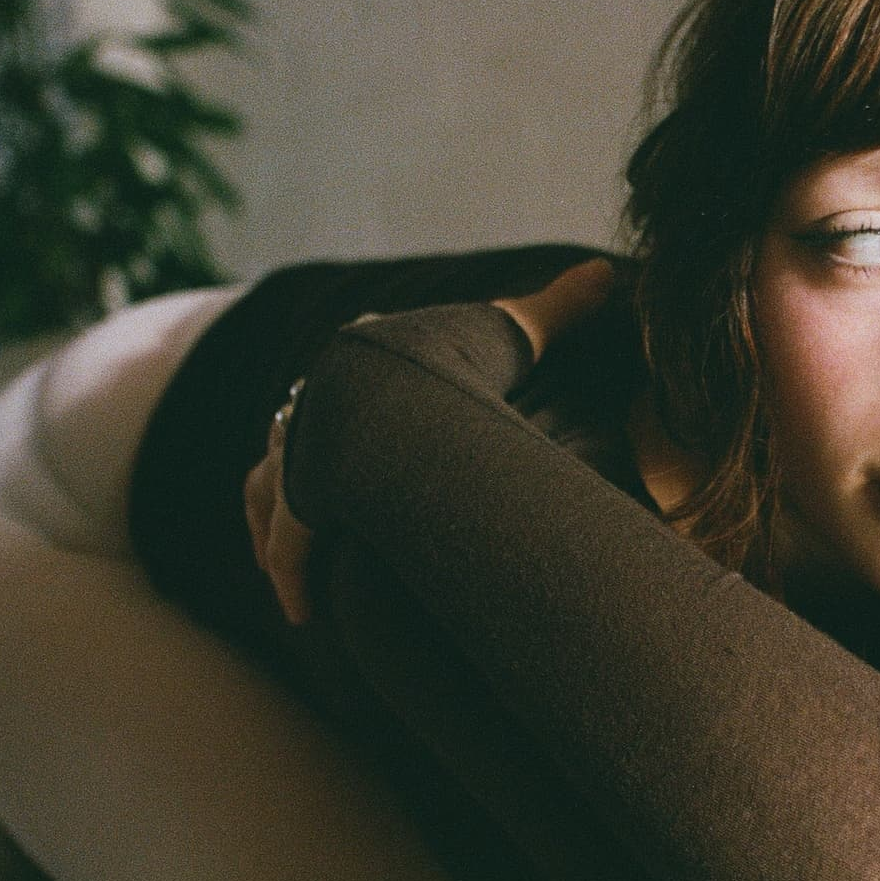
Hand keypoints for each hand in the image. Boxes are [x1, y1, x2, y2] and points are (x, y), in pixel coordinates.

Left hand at [242, 257, 619, 626]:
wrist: (402, 407)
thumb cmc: (459, 363)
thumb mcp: (512, 332)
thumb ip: (558, 309)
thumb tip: (609, 272)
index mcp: (361, 361)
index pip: (346, 377)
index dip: (352, 396)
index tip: (357, 412)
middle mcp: (317, 405)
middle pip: (293, 431)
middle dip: (298, 460)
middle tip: (317, 498)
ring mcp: (296, 454)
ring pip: (269, 488)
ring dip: (277, 522)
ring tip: (296, 564)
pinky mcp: (293, 506)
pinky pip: (286, 545)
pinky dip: (290, 573)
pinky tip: (301, 608)